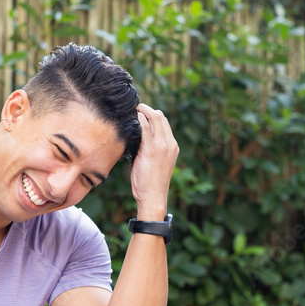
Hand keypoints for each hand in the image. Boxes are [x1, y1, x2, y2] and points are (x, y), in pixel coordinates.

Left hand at [132, 104, 179, 219]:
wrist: (153, 197)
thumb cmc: (151, 183)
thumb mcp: (157, 164)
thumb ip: (152, 150)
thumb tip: (139, 141)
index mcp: (173, 146)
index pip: (164, 122)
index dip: (152, 114)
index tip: (141, 113)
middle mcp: (169, 143)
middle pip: (160, 116)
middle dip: (147, 109)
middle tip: (135, 108)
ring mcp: (161, 145)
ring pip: (154, 117)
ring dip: (142, 111)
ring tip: (132, 111)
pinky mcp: (151, 149)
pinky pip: (145, 127)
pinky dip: (139, 119)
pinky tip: (131, 119)